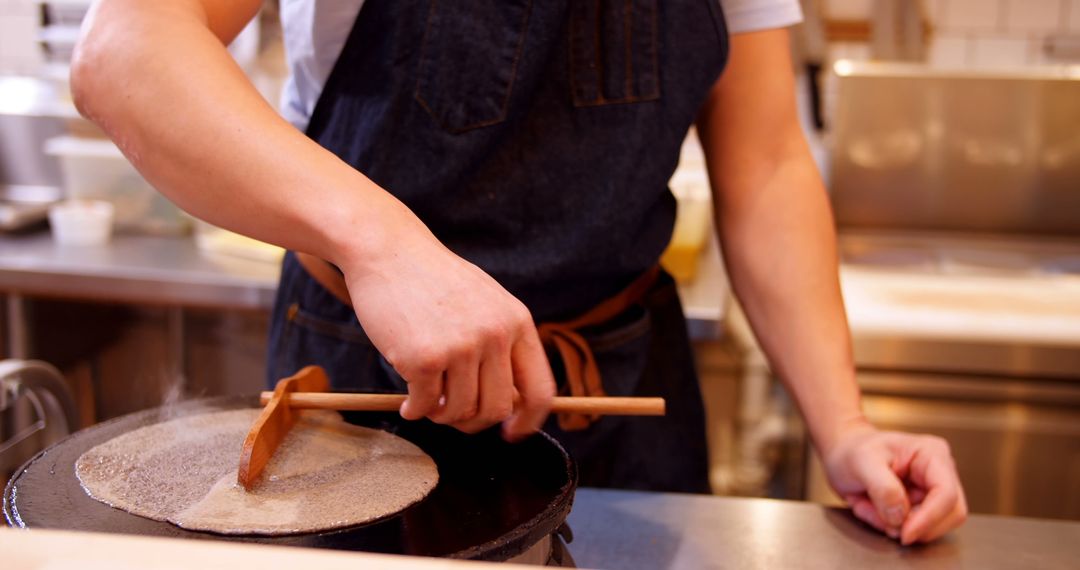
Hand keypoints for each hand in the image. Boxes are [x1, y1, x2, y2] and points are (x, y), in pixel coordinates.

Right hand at [336, 222, 554, 440]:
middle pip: (496, 409)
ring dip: (439, 414)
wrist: (388, 251)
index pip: (540, 390)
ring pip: (459, 411)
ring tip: (425, 400)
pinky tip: (407, 402)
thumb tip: (510, 403)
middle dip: (472, 422)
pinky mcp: (424, 357)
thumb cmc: (432, 280)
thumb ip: (501, 345)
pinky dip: (414, 410)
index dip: (528, 421)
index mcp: (516, 322)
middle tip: (450, 414)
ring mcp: (460, 347)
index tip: (511, 433)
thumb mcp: (484, 302)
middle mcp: (494, 335)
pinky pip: (424, 406)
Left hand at [823, 425, 967, 544]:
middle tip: (880, 517)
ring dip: (897, 526)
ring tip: (869, 507)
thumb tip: (900, 516)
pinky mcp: (922, 506)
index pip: (946, 494)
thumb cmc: (852, 449)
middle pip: (950, 515)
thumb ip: (883, 488)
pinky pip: (915, 529)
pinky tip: (872, 509)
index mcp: (932, 454)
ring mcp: (932, 491)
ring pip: (932, 527)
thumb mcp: (861, 462)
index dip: (929, 518)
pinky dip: (890, 526)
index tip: (905, 534)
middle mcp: (939, 472)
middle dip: (914, 524)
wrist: (842, 454)